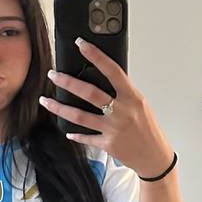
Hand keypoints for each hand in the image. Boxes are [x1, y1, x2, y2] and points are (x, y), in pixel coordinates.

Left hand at [39, 38, 173, 178]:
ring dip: (59, 107)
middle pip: (89, 93)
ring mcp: (113, 129)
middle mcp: (122, 112)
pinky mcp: (107, 144)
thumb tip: (104, 80)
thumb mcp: (141, 106)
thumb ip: (123, 94)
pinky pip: (86, 137)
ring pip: (80, 116)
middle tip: (52, 75)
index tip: (81, 44)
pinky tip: (67, 131)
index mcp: (132, 97)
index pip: (112, 71)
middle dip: (67, 82)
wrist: (155, 157)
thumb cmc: (149, 129)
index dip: (96, 56)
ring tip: (46, 100)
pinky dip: (75, 134)